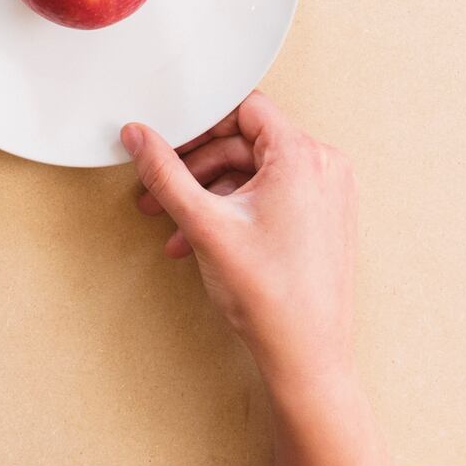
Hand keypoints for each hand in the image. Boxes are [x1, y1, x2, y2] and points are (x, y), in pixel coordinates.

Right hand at [123, 92, 356, 400]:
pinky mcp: (323, 218)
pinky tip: (201, 237)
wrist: (306, 356)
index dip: (199, 124)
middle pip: (245, 142)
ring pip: (253, 172)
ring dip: (209, 192)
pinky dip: (234, 208)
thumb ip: (165, 173)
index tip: (169, 141)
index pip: (243, 109)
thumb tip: (138, 137)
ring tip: (175, 222)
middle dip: (195, 166)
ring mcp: (327, 194)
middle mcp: (323, 168)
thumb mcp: (204, 224)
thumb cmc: (272, 296)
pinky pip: (270, 195)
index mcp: (302, 157)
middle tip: (159, 187)